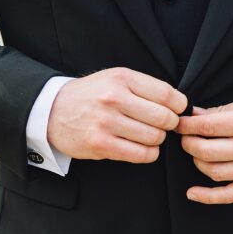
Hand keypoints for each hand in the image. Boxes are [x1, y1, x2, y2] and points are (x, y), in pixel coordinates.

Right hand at [47, 67, 187, 162]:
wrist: (51, 110)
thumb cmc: (92, 95)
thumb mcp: (116, 79)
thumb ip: (146, 87)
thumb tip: (181, 104)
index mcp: (122, 78)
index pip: (168, 94)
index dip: (180, 106)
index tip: (178, 110)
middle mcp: (114, 98)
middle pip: (165, 118)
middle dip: (170, 124)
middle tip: (164, 125)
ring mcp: (105, 122)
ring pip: (154, 137)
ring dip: (157, 140)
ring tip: (149, 135)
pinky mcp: (100, 144)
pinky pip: (141, 154)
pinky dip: (148, 154)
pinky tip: (142, 147)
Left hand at [175, 95, 232, 203]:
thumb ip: (225, 110)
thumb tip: (196, 116)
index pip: (206, 126)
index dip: (186, 125)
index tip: (179, 123)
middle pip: (204, 150)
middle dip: (188, 144)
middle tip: (186, 138)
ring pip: (212, 172)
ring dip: (197, 162)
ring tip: (199, 153)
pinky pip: (229, 195)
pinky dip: (207, 196)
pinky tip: (192, 193)